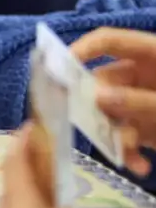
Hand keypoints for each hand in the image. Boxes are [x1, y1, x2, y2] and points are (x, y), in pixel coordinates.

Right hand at [70, 27, 155, 175]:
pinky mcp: (153, 128)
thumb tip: (97, 98)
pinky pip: (131, 136)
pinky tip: (140, 166)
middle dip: (98, 108)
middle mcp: (145, 76)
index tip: (61, 69)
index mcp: (153, 55)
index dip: (82, 49)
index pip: (108, 41)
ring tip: (128, 158)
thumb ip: (140, 101)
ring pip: (114, 114)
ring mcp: (148, 103)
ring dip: (116, 137)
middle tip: (92, 127)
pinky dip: (131, 151)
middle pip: (104, 82)